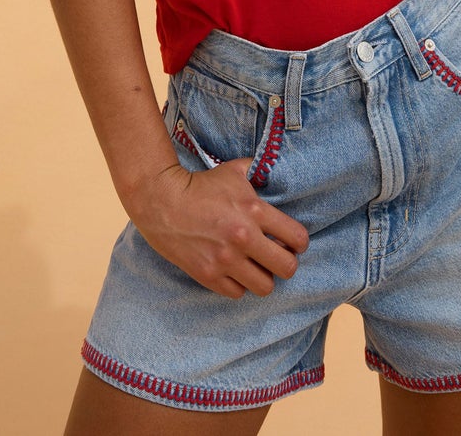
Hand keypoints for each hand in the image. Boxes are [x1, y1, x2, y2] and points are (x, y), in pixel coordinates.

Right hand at [122, 160, 309, 298]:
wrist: (160, 200)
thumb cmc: (201, 184)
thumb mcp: (235, 171)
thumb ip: (260, 172)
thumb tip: (277, 167)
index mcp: (256, 211)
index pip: (298, 238)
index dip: (300, 243)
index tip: (293, 243)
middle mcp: (244, 238)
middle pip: (287, 268)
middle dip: (287, 264)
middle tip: (277, 258)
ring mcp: (224, 259)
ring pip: (264, 286)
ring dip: (264, 278)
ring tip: (256, 268)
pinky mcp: (206, 274)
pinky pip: (237, 293)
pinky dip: (239, 285)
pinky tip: (235, 273)